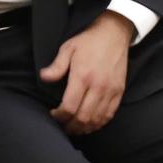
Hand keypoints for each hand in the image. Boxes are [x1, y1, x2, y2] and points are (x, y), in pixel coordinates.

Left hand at [40, 12, 132, 134]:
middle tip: (62, 126)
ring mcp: (110, 90)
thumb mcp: (68, 48)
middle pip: (83, 117)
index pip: (69, 106)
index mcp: (82, 76)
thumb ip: (56, 66)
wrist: (114, 34)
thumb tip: (44, 77)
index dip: (59, 116)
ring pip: (97, 120)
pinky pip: (109, 115)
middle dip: (70, 126)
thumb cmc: (89, 41)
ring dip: (84, 128)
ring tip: (75, 128)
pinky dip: (99, 123)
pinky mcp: (119, 92)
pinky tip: (90, 123)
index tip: (53, 114)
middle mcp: (98, 86)